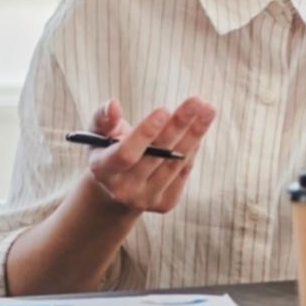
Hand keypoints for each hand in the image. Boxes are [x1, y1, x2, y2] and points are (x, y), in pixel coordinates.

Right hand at [80, 97, 215, 217]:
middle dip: (178, 126)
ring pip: (175, 162)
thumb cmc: (108, 148)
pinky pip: (183, 171)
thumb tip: (112, 105)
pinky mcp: (165, 203)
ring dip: (194, 134)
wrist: (117, 187)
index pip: (125, 154)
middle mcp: (122, 189)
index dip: (145, 133)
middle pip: (157, 155)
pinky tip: (199, 127)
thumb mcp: (98, 132)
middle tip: (197, 101)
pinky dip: (192, 148)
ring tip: (207, 110)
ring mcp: (145, 199)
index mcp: (102, 169)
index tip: (164, 110)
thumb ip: (103, 117)